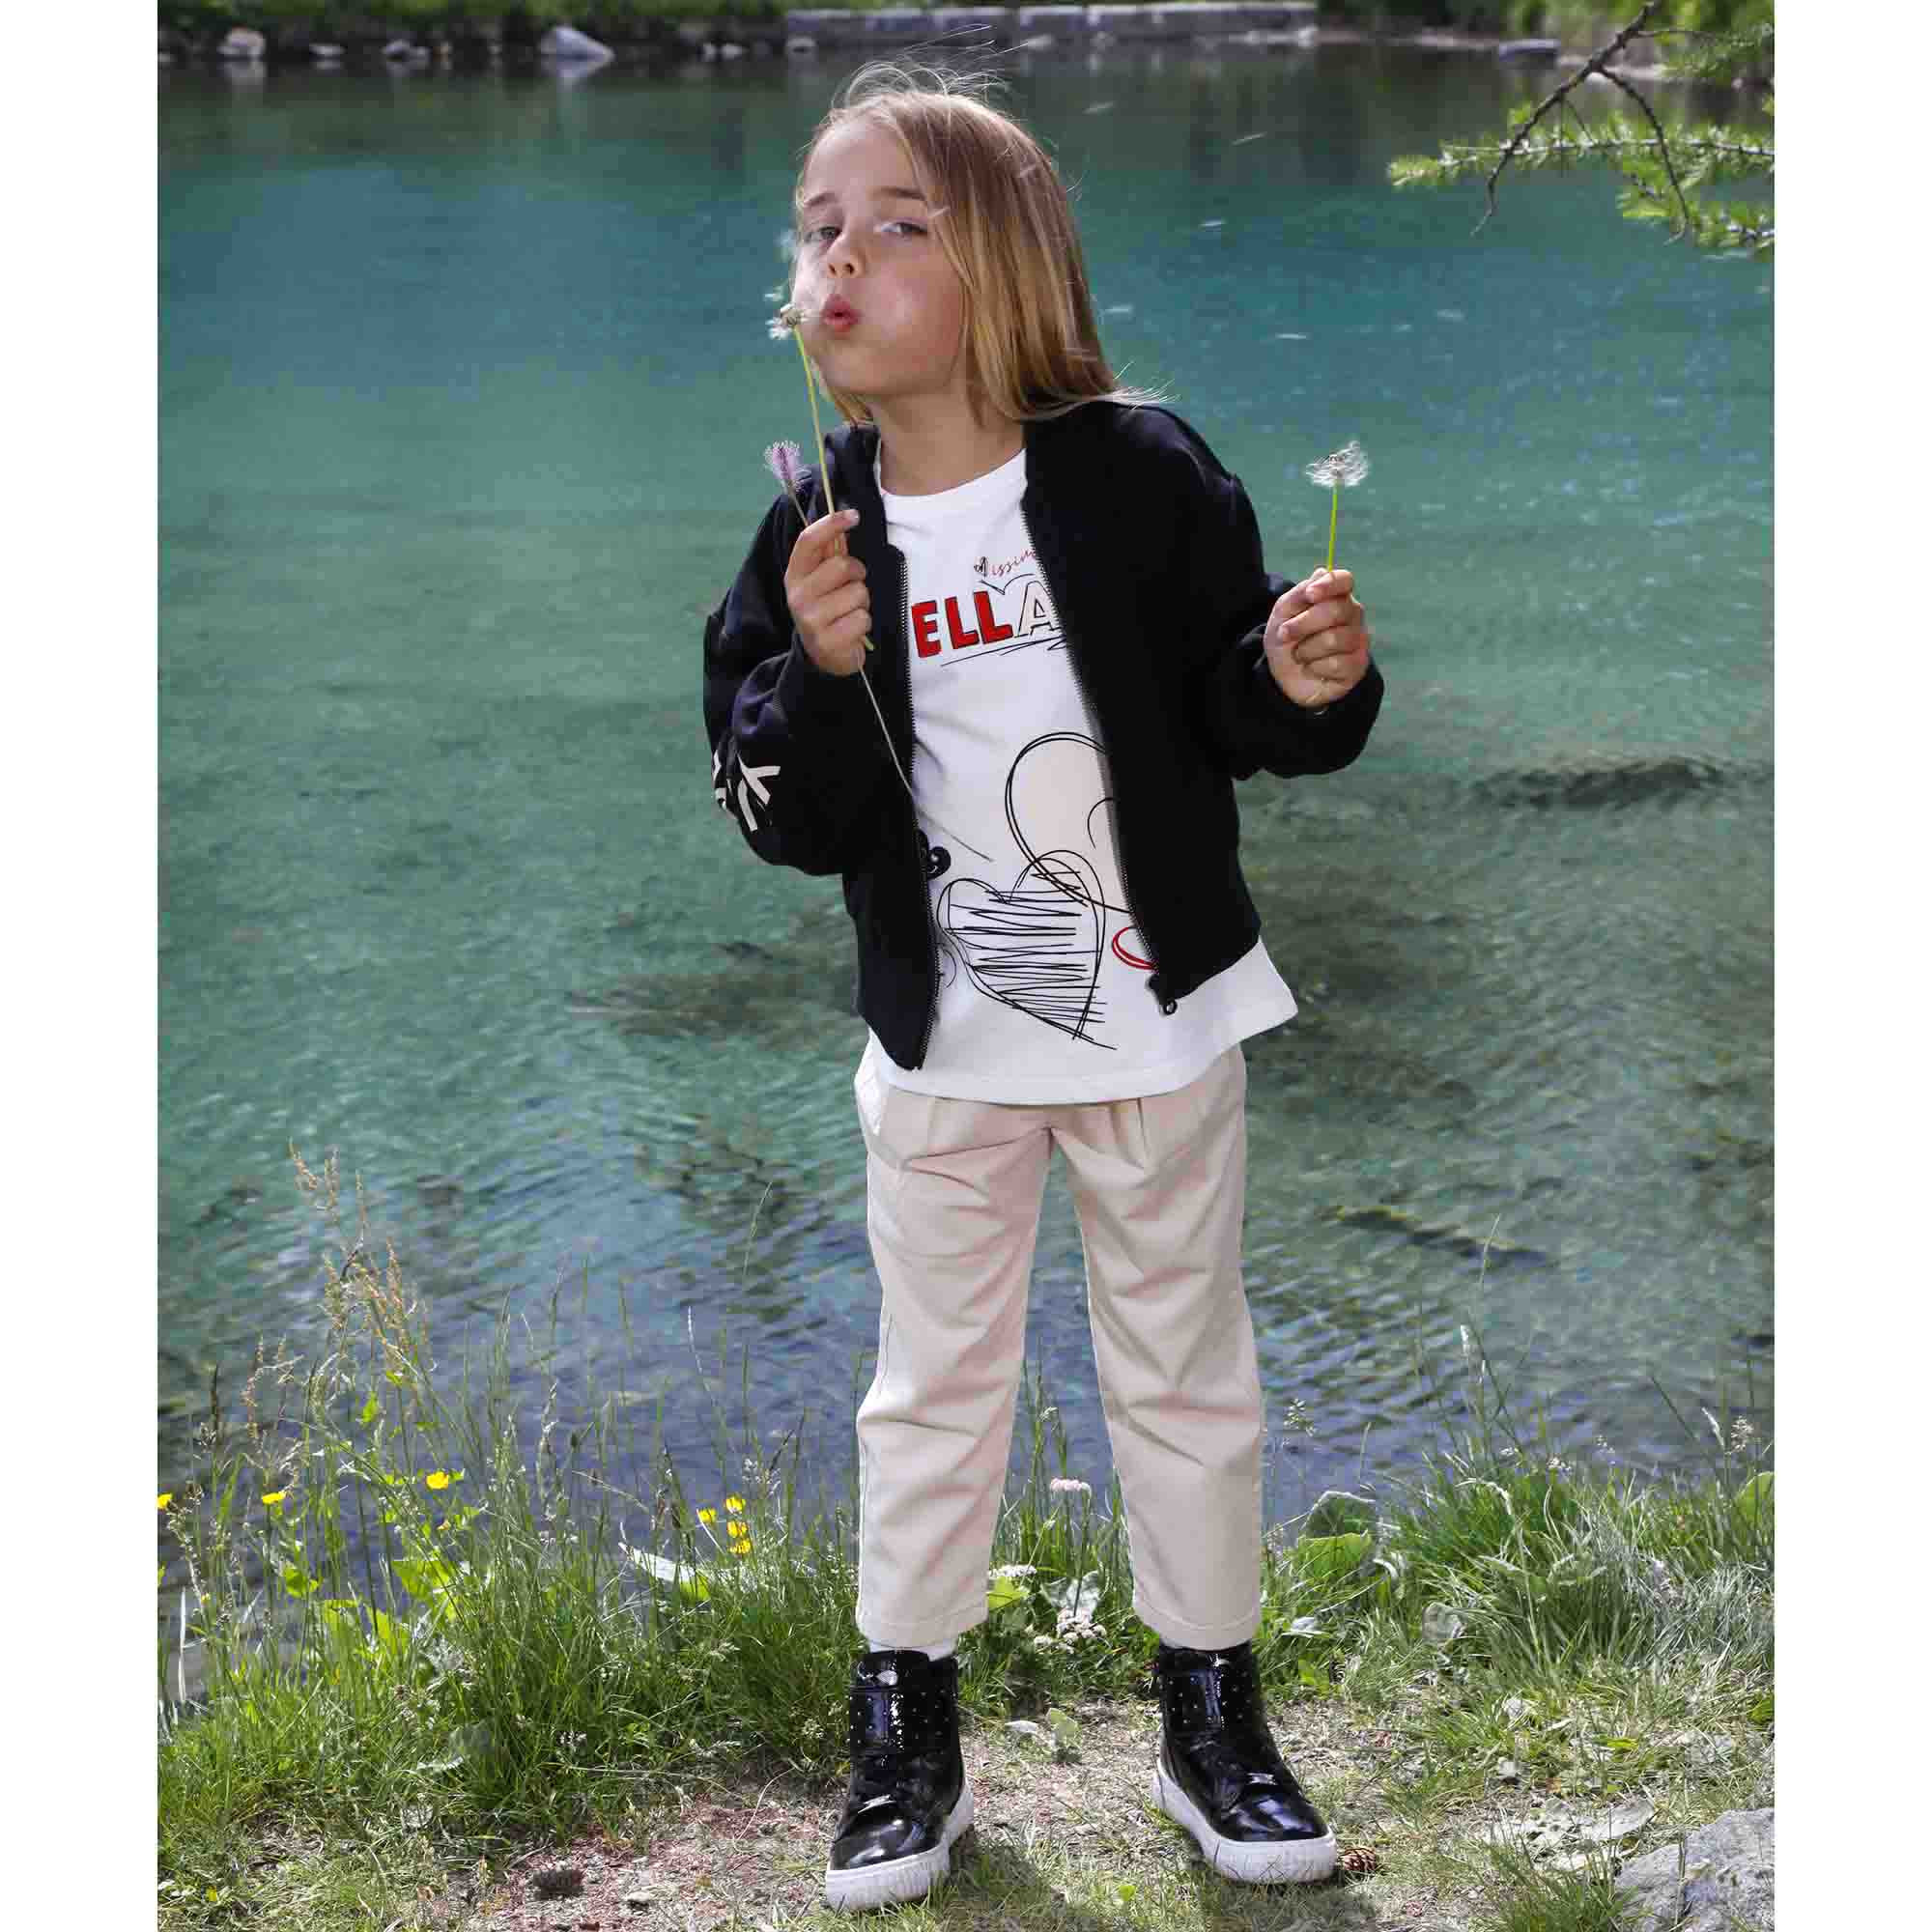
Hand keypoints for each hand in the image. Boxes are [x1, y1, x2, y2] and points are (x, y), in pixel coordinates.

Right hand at [785, 507, 870, 676]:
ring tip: (850, 611)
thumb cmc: (827, 609)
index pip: (808, 541)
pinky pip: (862, 618)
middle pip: (842, 566)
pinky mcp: (828, 641)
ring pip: (857, 593)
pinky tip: (851, 630)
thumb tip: (846, 517)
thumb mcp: (822, 580)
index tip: (854, 516)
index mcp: (795, 575)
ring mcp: (811, 620)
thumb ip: (831, 552)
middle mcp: (798, 596)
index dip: (831, 524)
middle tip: (852, 586)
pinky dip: (864, 623)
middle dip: (857, 574)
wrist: (822, 656)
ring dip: (862, 602)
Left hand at [1263, 566, 1370, 708]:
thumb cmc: (1288, 640)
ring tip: (1300, 654)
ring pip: (1335, 639)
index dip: (1329, 584)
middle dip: (1303, 623)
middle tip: (1285, 633)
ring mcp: (1358, 640)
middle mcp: (1352, 615)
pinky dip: (1315, 667)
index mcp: (1336, 596)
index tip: (1310, 594)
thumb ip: (1299, 594)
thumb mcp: (1283, 614)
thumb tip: (1321, 573)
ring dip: (1306, 649)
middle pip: (1336, 610)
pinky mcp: (1358, 665)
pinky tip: (1312, 668)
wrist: (1284, 677)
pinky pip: (1337, 663)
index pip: (1344, 580)